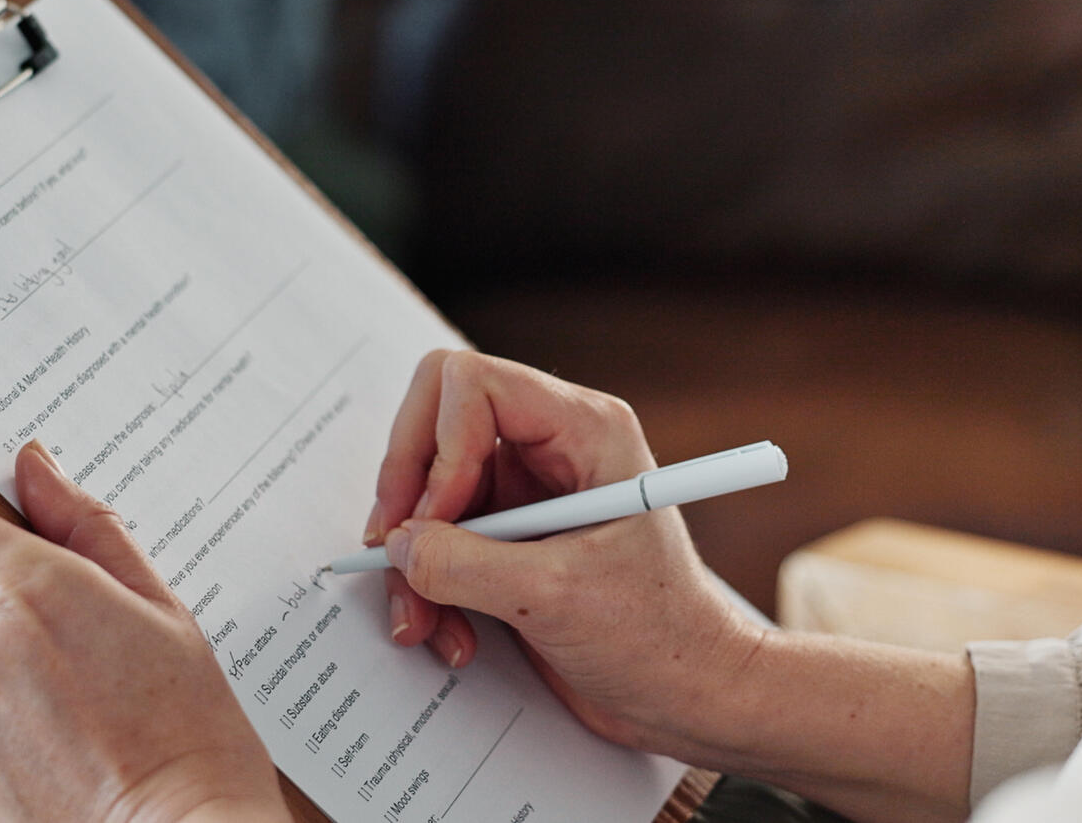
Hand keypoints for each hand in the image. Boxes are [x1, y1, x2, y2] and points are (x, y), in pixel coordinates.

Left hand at [0, 443, 286, 822]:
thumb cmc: (188, 730)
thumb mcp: (162, 610)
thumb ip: (87, 528)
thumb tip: (33, 467)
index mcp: (29, 589)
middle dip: (29, 617)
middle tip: (104, 657)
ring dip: (22, 680)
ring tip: (96, 717)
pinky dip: (14, 734)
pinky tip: (72, 756)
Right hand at [365, 350, 765, 760]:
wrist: (689, 697)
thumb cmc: (660, 639)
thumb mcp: (556, 597)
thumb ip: (465, 565)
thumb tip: (398, 545)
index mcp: (586, 430)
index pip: (472, 384)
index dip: (439, 447)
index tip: (434, 519)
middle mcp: (554, 447)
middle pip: (436, 425)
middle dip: (408, 495)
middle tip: (393, 554)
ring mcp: (529, 494)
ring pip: (428, 492)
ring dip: (414, 560)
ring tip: (425, 622)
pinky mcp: (511, 540)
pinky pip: (441, 540)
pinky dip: (429, 585)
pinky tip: (451, 633)